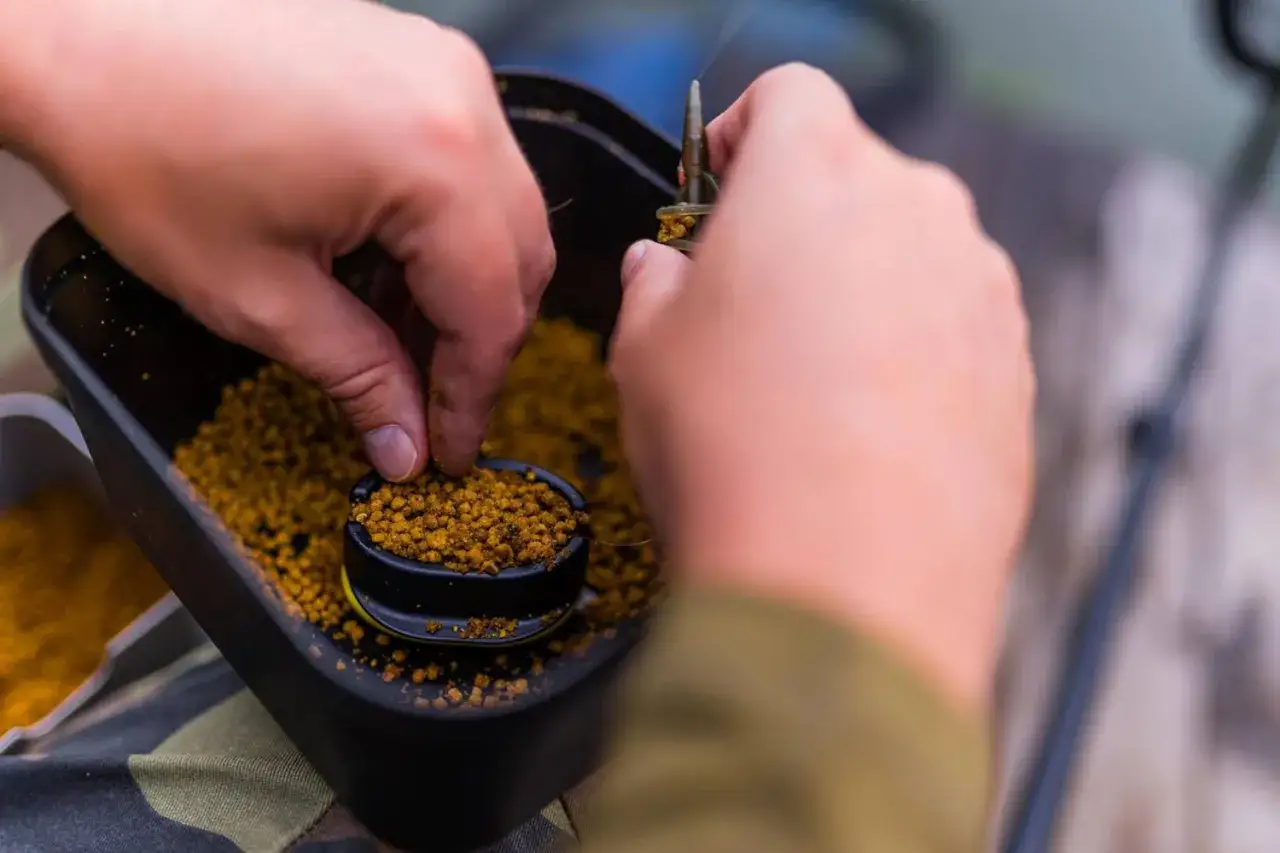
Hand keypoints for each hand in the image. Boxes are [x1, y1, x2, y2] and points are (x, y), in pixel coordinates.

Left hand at [1, 0, 553, 478]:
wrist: (76, 32)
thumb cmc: (142, 146)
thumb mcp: (257, 296)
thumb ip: (357, 377)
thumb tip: (407, 445)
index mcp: (436, 160)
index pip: (494, 308)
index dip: (473, 395)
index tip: (448, 451)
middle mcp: (463, 102)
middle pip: (518, 257)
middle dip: (477, 343)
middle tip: (427, 406)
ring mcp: (442, 68)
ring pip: (500, 209)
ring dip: (462, 285)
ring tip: (394, 340)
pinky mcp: (415, 56)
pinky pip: (467, 160)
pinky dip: (443, 225)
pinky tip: (387, 264)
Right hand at [610, 65, 1033, 710]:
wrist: (845, 587)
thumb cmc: (732, 450)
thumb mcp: (643, 350)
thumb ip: (654, 283)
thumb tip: (665, 271)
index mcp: (815, 172)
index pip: (788, 95)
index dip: (741, 135)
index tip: (716, 191)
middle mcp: (916, 207)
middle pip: (854, 174)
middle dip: (798, 220)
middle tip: (744, 303)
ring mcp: (979, 287)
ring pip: (906, 253)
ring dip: (857, 288)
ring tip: (800, 383)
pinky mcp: (1015, 364)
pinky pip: (950, 326)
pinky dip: (908, 351)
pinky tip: (859, 428)